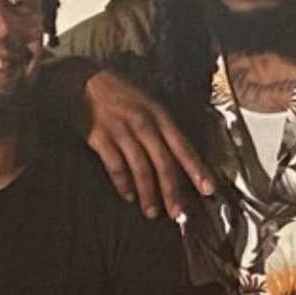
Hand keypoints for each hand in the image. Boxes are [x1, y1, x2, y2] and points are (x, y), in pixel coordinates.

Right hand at [84, 66, 212, 223]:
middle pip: (163, 162)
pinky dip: (122, 183)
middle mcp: (143, 124)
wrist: (88, 82)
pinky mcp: (100, 137)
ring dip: (147, 193)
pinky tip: (128, 196)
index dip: (196, 169)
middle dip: (172, 190)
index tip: (207, 189)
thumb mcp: (150, 106)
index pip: (183, 147)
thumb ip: (164, 132)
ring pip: (140, 167)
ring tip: (152, 212)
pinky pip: (115, 165)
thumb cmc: (123, 97)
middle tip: (177, 212)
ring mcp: (121, 130)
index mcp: (160, 116)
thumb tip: (181, 163)